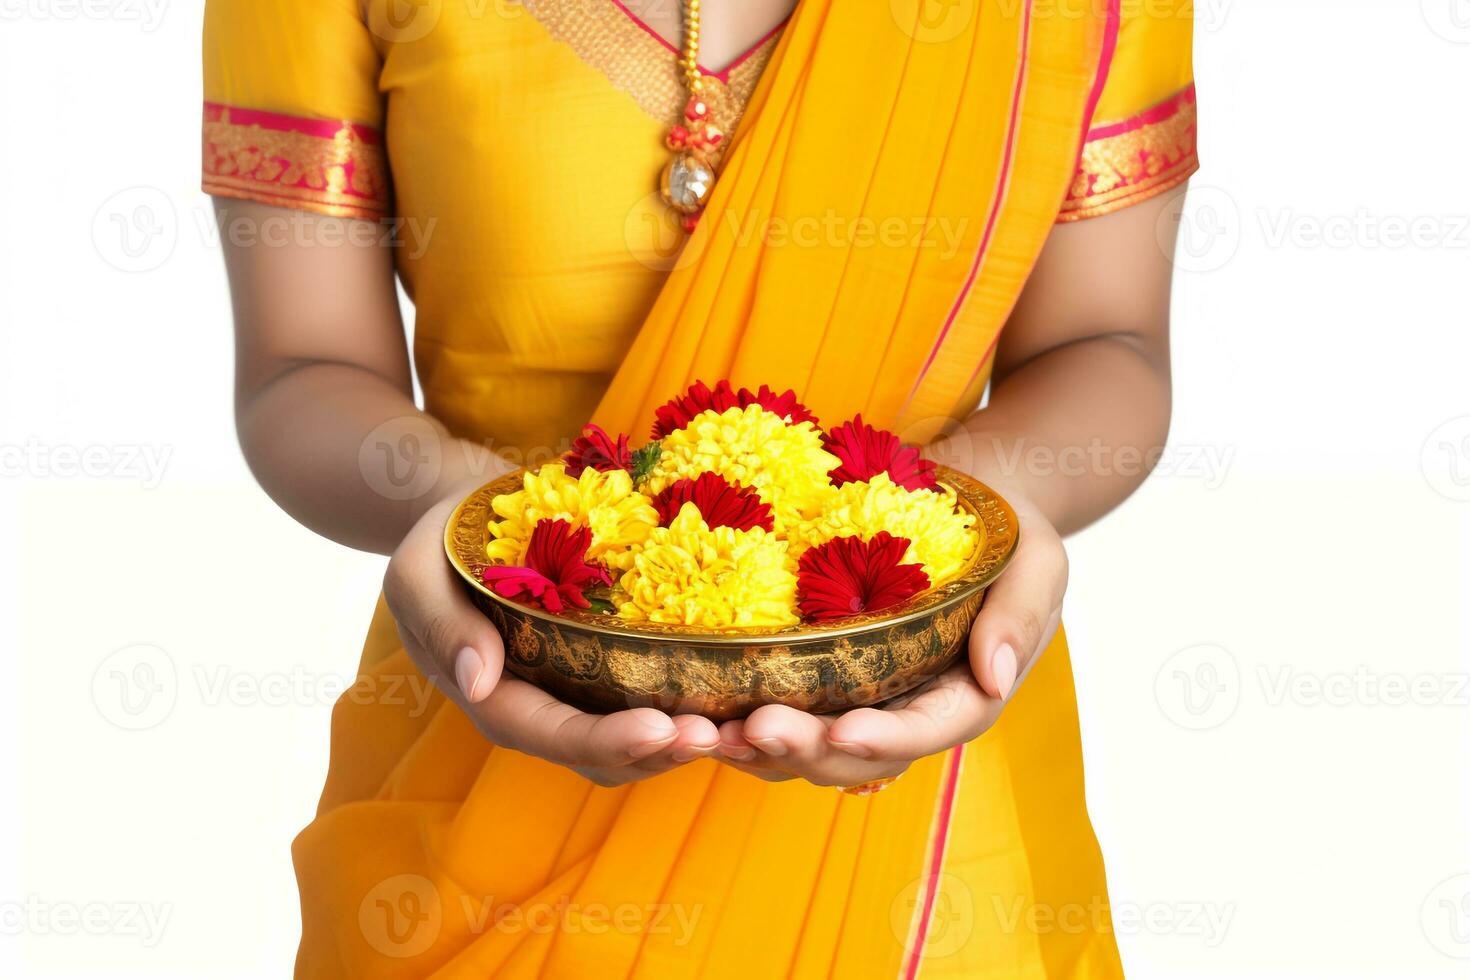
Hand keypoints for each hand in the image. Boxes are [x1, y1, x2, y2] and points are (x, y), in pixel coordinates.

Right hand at [384, 491, 721, 785]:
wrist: (469, 513)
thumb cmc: (441, 539)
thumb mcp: (419, 571)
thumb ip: (443, 626)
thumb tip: (475, 683)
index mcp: (492, 695)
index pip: (551, 733)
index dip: (607, 739)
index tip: (661, 728)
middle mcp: (537, 708)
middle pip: (601, 755)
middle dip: (660, 752)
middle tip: (717, 734)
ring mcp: (573, 694)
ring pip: (632, 745)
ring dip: (682, 743)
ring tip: (736, 728)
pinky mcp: (604, 671)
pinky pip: (648, 702)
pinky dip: (688, 708)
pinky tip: (735, 698)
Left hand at [715, 490, 1066, 785]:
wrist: (961, 500)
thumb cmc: (1005, 530)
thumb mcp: (1037, 561)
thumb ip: (1021, 616)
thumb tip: (997, 677)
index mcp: (966, 695)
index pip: (926, 731)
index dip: (883, 738)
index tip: (842, 731)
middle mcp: (908, 710)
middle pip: (855, 755)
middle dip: (805, 750)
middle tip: (756, 730)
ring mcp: (861, 698)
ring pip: (808, 748)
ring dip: (760, 749)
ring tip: (712, 734)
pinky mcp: (820, 675)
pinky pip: (781, 710)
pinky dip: (740, 718)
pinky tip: (698, 710)